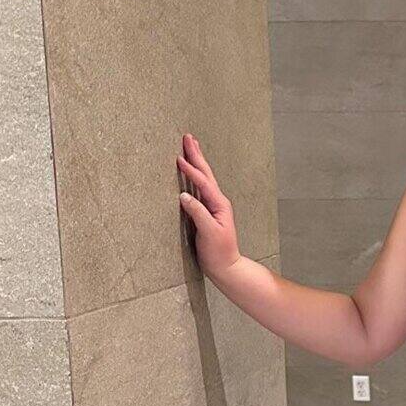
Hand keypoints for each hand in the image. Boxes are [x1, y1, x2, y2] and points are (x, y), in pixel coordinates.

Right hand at [176, 133, 241, 280]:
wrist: (226, 267)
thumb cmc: (219, 252)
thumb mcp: (209, 233)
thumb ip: (198, 213)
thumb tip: (184, 195)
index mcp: (219, 204)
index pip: (203, 182)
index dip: (191, 170)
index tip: (179, 158)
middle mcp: (218, 202)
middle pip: (205, 174)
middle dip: (196, 155)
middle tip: (188, 137)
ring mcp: (213, 206)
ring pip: (203, 179)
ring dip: (196, 162)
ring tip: (190, 148)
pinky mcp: (207, 213)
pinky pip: (199, 189)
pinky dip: (194, 177)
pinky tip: (190, 173)